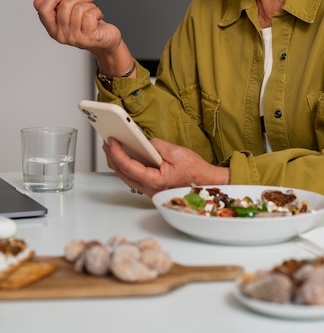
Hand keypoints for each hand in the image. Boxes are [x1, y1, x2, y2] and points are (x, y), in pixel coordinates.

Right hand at [34, 0, 121, 54]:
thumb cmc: (89, 27)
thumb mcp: (69, 16)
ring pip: (79, 9)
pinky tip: (98, 17)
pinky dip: (97, 12)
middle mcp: (62, 35)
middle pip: (64, 6)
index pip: (44, 11)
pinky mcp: (89, 37)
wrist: (106, 41)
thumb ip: (55, 8)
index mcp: (53, 29)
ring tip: (93, 11)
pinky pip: (90, 15)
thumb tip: (37, 1)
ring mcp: (75, 38)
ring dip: (90, 6)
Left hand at [103, 137, 229, 197]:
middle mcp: (150, 189)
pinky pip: (135, 178)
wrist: (207, 185)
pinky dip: (128, 167)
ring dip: (119, 163)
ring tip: (114, 149)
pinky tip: (127, 158)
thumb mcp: (177, 153)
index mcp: (154, 181)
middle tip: (107, 144)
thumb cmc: (196, 172)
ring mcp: (150, 191)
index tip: (111, 142)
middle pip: (124, 173)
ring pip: (128, 177)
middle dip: (113, 157)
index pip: (128, 166)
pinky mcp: (153, 188)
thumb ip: (158, 146)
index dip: (117, 153)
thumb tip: (146, 143)